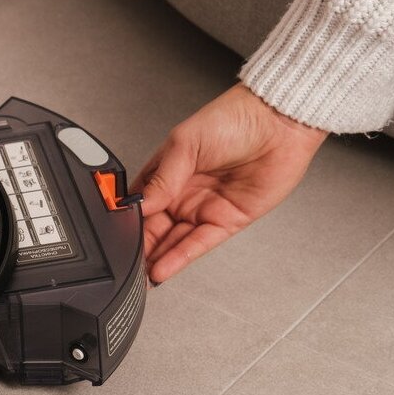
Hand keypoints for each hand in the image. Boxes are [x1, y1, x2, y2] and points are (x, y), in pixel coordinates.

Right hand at [133, 84, 326, 283]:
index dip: (127, 220)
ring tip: (139, 276)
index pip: (140, 204)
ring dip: (156, 259)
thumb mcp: (185, 143)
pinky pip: (199, 244)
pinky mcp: (228, 221)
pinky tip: (162, 269)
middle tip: (124, 264)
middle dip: (139, 247)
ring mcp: (205, 208)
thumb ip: (162, 178)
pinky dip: (180, 258)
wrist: (278, 122)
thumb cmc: (234, 119)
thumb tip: (139, 205)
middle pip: (154, 228)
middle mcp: (184, 194)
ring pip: (174, 241)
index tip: (115, 235)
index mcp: (168, 173)